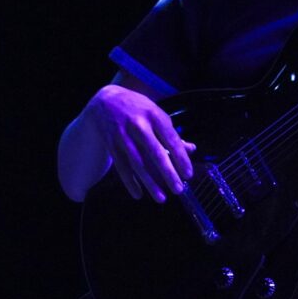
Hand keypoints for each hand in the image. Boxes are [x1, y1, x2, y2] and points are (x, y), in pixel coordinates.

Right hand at [84, 85, 195, 202]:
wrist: (106, 101)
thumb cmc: (138, 109)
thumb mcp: (157, 115)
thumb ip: (172, 134)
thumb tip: (192, 150)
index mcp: (155, 115)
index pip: (171, 140)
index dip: (181, 158)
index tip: (188, 174)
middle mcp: (139, 125)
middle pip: (155, 153)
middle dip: (168, 173)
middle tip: (178, 189)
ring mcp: (123, 135)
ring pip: (137, 163)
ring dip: (150, 182)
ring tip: (161, 198)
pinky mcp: (111, 144)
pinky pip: (121, 167)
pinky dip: (130, 182)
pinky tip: (138, 194)